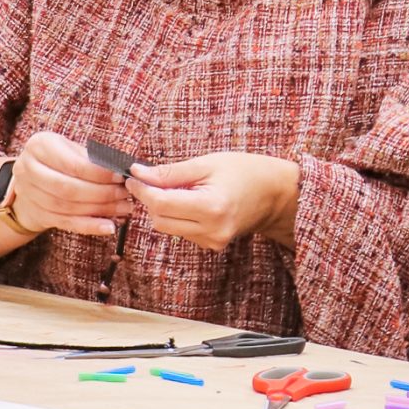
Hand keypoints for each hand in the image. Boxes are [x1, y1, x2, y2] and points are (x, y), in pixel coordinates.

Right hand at [5, 132, 135, 240]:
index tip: (120, 177)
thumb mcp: (71, 149)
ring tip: (122, 209)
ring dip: (98, 210)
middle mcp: (28, 168)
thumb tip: (122, 170)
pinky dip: (89, 226)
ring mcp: (28, 193)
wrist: (30, 180)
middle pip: (68, 188)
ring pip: (67, 207)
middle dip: (101, 193)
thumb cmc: (58, 160)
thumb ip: (91, 158)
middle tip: (124, 195)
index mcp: (40, 146)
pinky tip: (108, 227)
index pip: (73, 164)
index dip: (99, 173)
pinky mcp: (36, 213)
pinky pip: (65, 223)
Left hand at [126, 152, 299, 251]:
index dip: (142, 189)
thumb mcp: (207, 163)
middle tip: (154, 178)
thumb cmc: (244, 172)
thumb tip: (138, 174)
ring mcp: (213, 241)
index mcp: (211, 207)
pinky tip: (191, 201)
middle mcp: (211, 230)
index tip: (133, 176)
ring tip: (181, 189)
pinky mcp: (212, 245)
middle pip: (159, 219)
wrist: (275, 193)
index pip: (160, 203)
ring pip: (167, 227)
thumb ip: (171, 172)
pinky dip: (178, 216)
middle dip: (151, 198)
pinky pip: (181, 231)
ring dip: (164, 208)